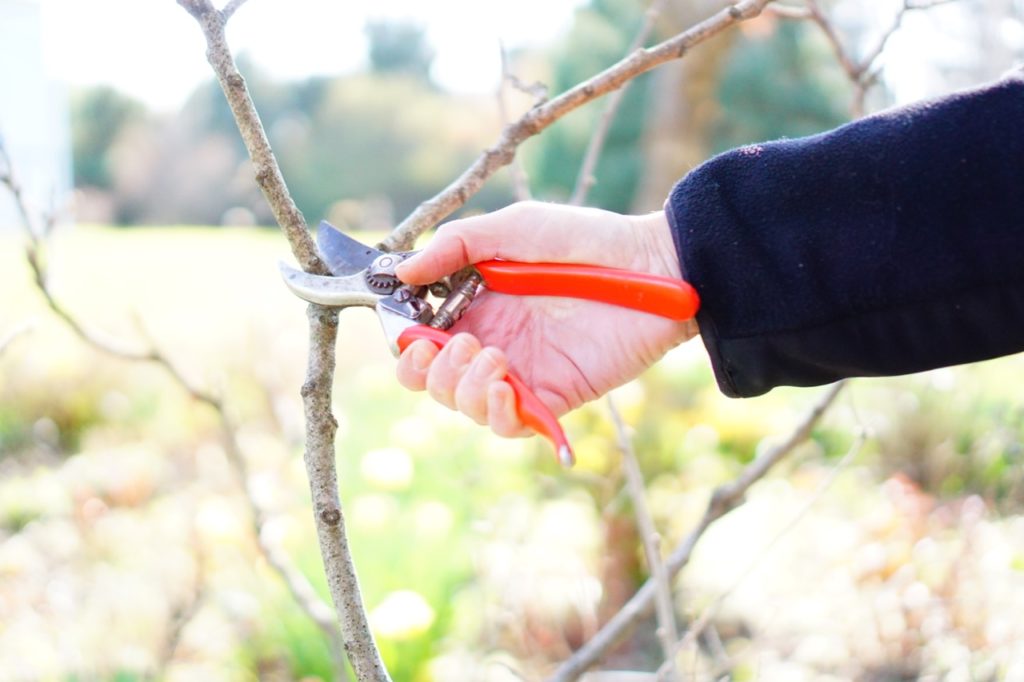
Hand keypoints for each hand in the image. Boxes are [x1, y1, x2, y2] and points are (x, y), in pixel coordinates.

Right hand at [395, 201, 698, 437]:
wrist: (651, 267)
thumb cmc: (585, 241)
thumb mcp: (513, 230)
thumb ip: (455, 247)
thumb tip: (400, 272)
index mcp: (475, 306)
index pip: (420, 340)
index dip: (405, 343)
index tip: (411, 331)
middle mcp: (492, 342)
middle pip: (432, 381)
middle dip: (428, 370)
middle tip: (462, 343)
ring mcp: (521, 373)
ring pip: (463, 405)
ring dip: (462, 386)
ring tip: (493, 356)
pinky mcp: (552, 397)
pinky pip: (507, 425)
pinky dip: (495, 413)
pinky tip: (504, 387)